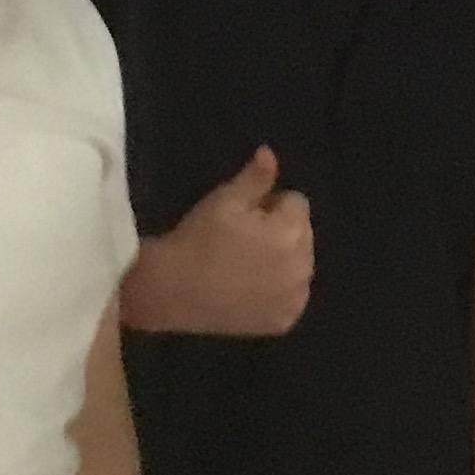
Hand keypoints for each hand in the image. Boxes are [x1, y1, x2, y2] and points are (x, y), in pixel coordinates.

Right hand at [143, 148, 312, 335]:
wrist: (171, 291)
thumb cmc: (198, 239)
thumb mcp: (225, 200)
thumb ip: (256, 177)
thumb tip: (271, 154)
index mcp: (292, 232)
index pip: (296, 203)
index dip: (269, 205)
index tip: (242, 217)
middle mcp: (303, 266)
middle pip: (302, 235)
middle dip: (280, 232)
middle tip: (241, 242)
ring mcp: (295, 298)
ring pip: (298, 266)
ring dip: (282, 261)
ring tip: (243, 266)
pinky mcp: (284, 321)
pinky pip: (291, 297)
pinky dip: (277, 292)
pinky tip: (248, 290)